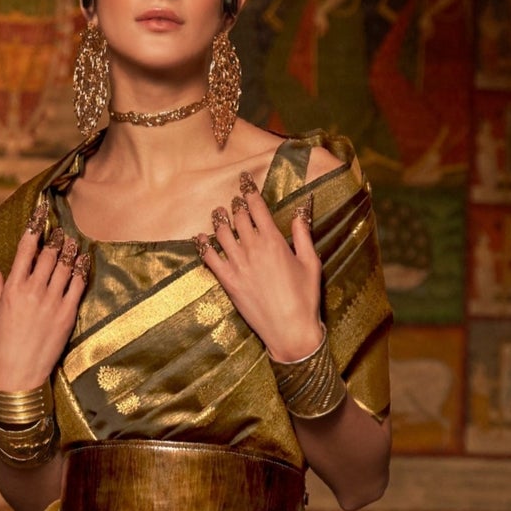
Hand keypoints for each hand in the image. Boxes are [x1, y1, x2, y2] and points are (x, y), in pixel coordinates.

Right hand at [0, 199, 89, 389]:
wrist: (19, 375)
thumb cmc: (0, 346)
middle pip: (48, 254)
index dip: (34, 228)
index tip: (40, 214)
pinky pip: (77, 286)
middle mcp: (34, 291)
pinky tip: (83, 260)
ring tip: (72, 241)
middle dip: (54, 239)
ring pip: (65, 267)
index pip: (25, 249)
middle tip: (59, 231)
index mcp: (13, 288)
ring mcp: (52, 303)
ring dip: (69, 250)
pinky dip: (81, 270)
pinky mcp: (67, 315)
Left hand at [198, 178, 321, 363]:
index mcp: (274, 241)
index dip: (250, 192)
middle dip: (236, 205)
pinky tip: (200, 238)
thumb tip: (302, 209)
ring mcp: (238, 265)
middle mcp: (253, 248)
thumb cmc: (305, 298)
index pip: (257, 208)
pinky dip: (203, 245)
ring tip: (218, 213)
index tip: (245, 180)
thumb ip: (303, 234)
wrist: (290, 330)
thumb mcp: (310, 262)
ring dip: (219, 220)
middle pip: (239, 217)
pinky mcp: (228, 281)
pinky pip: (210, 258)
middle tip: (235, 200)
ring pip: (222, 233)